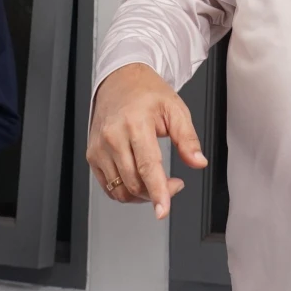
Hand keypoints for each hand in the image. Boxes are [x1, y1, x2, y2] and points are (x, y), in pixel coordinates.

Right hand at [86, 63, 205, 218]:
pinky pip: (108, 187)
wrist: (120, 80)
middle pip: (134, 183)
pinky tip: (140, 181)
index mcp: (135, 124)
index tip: (162, 210)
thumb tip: (198, 161)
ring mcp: (99, 148)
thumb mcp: (176, 109)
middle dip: (157, 192)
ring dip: (142, 195)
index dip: (157, 192)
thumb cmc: (147, 93)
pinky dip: (126, 192)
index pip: (147, 167)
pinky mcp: (92, 156)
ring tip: (157, 182)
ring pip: (120, 190)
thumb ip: (188, 138)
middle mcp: (112, 137)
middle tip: (175, 183)